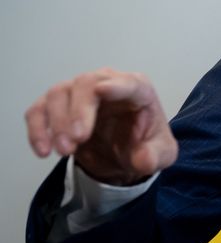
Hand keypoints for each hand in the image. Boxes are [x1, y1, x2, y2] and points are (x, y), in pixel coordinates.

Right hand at [26, 68, 176, 185]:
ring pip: (59, 94)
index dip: (117, 85)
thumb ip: (155, 156)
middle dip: (78, 111)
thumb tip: (143, 159)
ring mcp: (79, 93)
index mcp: (138, 90)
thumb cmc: (144, 144)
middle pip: (86, 83)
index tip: (102, 90)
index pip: (129, 82)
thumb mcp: (160, 154)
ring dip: (56, 122)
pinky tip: (43, 151)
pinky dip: (37, 129)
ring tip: (63, 151)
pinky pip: (39, 110)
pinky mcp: (58, 107)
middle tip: (76, 139)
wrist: (123, 153)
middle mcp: (106, 83)